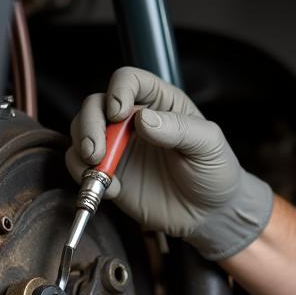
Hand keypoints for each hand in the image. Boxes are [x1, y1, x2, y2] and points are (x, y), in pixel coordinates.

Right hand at [67, 67, 272, 260]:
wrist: (211, 214)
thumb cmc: (215, 172)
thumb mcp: (209, 145)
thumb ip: (179, 128)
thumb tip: (144, 119)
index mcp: (161, 102)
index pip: (129, 80)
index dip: (118, 90)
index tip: (118, 113)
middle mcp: (133, 120)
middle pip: (96, 104)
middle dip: (90, 123)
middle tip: (98, 151)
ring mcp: (119, 147)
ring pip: (81, 131)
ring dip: (81, 147)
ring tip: (98, 167)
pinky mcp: (109, 174)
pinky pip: (80, 166)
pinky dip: (84, 175)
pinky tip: (111, 189)